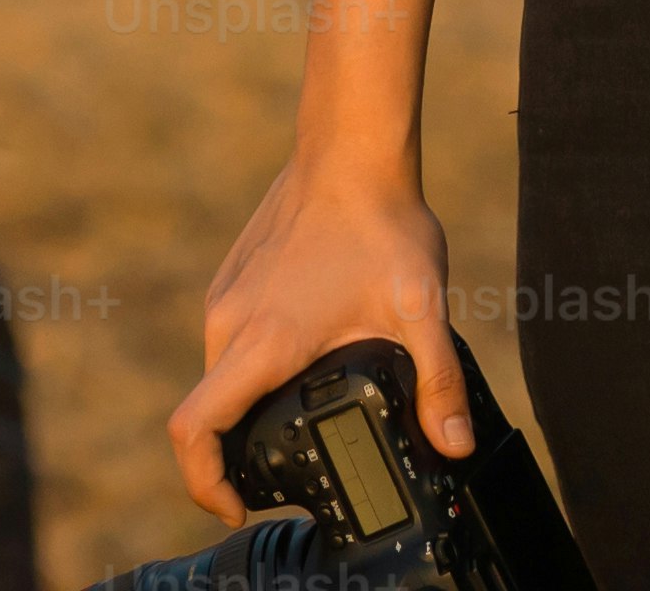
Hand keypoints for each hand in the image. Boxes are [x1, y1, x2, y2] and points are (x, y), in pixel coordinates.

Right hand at [169, 149, 462, 524]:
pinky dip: (252, 370)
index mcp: (263, 341)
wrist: (351, 146)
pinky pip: (228, 343)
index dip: (202, 482)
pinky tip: (307, 360)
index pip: (194, 428)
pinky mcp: (233, 279)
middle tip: (290, 474)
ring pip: (218, 377)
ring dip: (248, 408)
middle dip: (236, 455)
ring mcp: (226, 298)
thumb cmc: (382, 222)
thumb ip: (438, 383)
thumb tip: (455, 445)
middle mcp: (230, 323)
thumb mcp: (422, 310)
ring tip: (307, 414)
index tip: (236, 504)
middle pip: (207, 413)